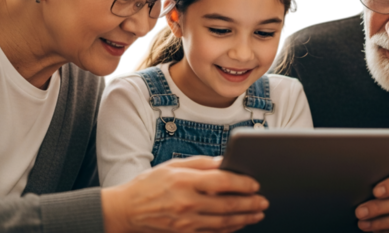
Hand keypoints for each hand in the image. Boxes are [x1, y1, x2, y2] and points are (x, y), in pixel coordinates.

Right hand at [102, 156, 267, 232]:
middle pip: (227, 204)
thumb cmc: (149, 184)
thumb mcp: (172, 165)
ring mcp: (185, 222)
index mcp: (184, 181)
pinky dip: (229, 229)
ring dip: (244, 218)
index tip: (255, 183)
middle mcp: (186, 203)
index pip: (221, 181)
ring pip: (223, 221)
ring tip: (257, 213)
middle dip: (249, 203)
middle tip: (263, 201)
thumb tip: (225, 161)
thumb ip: (201, 163)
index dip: (242, 183)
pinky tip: (238, 224)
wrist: (125, 210)